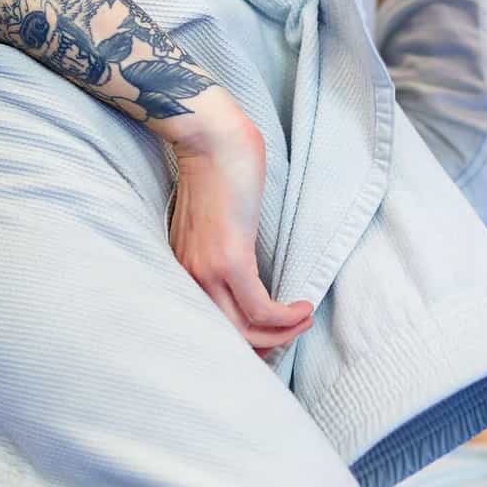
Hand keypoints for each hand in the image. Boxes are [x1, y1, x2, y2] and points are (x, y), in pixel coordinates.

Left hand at [164, 89, 312, 351]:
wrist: (210, 141)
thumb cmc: (215, 173)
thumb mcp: (210, 224)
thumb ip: (219, 252)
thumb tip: (246, 274)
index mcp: (184, 271)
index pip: (211, 324)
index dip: (246, 338)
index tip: (272, 335)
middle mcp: (190, 278)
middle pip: (229, 336)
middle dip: (267, 344)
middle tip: (293, 332)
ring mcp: (208, 272)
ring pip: (246, 329)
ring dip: (283, 333)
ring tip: (303, 320)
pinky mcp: (229, 260)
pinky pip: (261, 309)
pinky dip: (286, 316)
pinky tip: (302, 307)